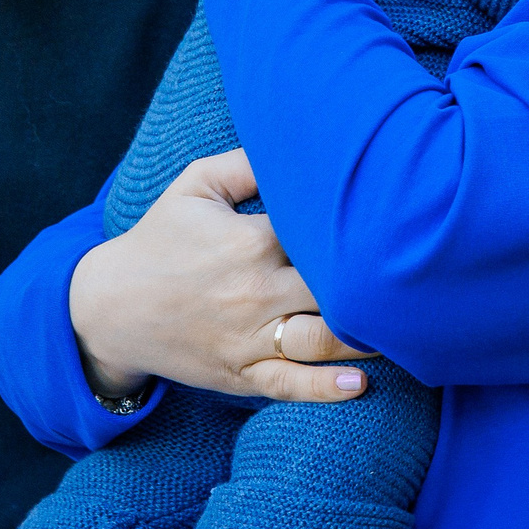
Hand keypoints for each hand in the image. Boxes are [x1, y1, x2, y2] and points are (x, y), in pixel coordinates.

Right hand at [70, 149, 376, 404]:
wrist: (109, 306)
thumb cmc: (160, 239)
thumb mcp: (195, 186)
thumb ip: (248, 162)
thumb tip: (302, 139)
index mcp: (251, 240)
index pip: (321, 234)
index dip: (360, 229)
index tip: (398, 222)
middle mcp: (256, 290)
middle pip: (334, 290)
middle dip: (375, 286)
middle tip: (418, 280)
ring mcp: (248, 337)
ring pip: (322, 341)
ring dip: (366, 339)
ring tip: (404, 330)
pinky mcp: (240, 373)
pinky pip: (290, 385)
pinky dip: (325, 389)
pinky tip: (360, 385)